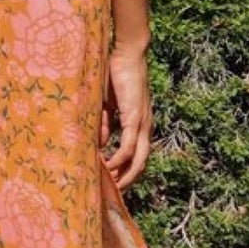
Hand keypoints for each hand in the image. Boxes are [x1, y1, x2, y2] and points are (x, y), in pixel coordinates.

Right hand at [101, 44, 151, 189]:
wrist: (128, 53)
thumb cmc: (117, 75)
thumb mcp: (108, 105)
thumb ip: (106, 123)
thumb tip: (102, 144)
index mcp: (140, 123)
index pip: (138, 154)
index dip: (128, 170)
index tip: (113, 182)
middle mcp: (145, 127)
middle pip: (142, 163)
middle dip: (129, 180)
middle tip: (114, 194)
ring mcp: (143, 123)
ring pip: (139, 159)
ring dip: (126, 175)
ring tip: (112, 186)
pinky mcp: (135, 117)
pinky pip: (129, 145)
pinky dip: (120, 158)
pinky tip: (109, 166)